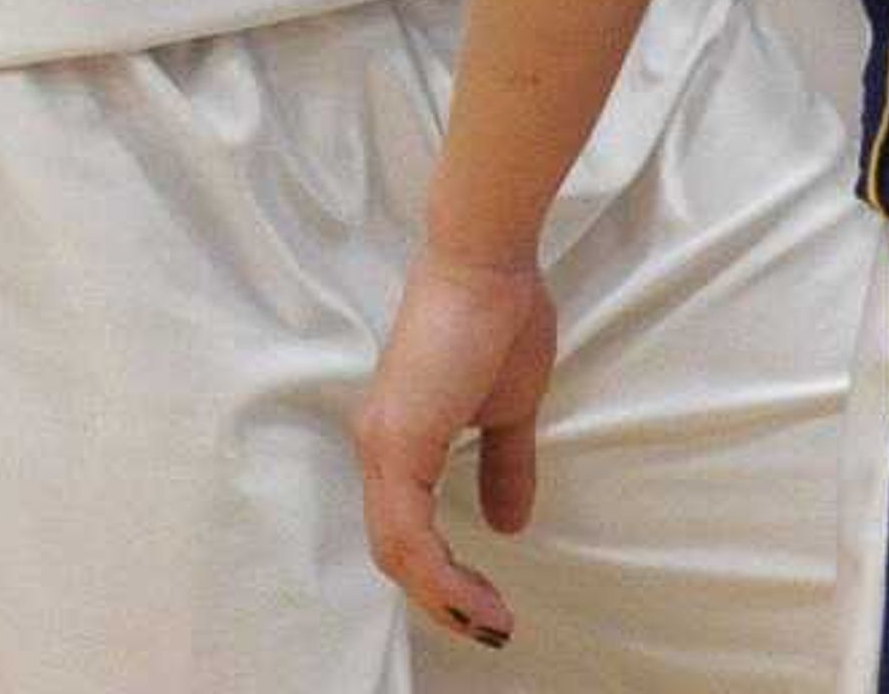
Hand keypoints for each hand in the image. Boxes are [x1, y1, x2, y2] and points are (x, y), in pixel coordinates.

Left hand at [353, 247, 555, 653]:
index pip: (408, 530)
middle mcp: (379, 447)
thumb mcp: (509, 408)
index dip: (443, 576)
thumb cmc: (499, 315)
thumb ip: (503, 464)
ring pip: (397, 551)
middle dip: (444, 600)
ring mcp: (383, 444)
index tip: (489, 604)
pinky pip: (407, 532)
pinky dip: (439, 573)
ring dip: (444, 597)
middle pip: (396, 552)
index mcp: (401, 439)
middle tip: (491, 626)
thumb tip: (507, 524)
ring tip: (490, 621)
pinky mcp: (397, 441)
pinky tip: (474, 592)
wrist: (487, 260)